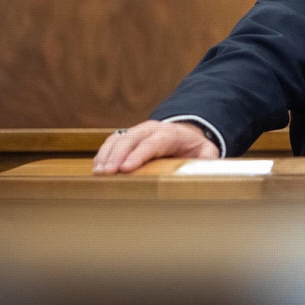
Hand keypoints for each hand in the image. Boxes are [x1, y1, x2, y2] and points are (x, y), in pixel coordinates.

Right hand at [92, 120, 219, 174]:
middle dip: (116, 156)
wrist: (187, 133)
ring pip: (117, 139)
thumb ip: (207, 162)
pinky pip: (111, 143)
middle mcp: (151, 129)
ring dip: (105, 155)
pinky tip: (97, 169)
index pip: (153, 143)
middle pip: (130, 139)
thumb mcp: (207, 153)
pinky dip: (102, 155)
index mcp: (170, 134)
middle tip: (106, 174)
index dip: (138, 155)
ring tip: (98, 174)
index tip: (126, 169)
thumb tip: (205, 174)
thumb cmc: (195, 147)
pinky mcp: (127, 137)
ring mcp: (137, 131)